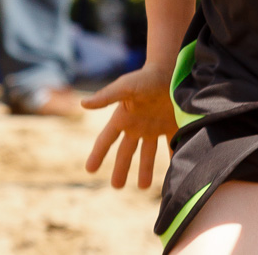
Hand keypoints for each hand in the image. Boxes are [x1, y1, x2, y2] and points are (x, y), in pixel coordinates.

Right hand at [82, 64, 178, 188]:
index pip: (106, 140)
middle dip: (120, 169)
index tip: (89, 170)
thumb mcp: (124, 87)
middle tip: (116, 186)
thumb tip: (83, 104)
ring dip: (145, 170)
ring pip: (147, 154)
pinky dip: (171, 157)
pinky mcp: (170, 125)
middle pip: (126, 152)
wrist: (171, 69)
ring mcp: (153, 126)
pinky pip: (170, 145)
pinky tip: (175, 171)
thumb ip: (106, 97)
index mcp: (122, 117)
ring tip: (143, 187)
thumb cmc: (145, 77)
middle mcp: (137, 125)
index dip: (97, 154)